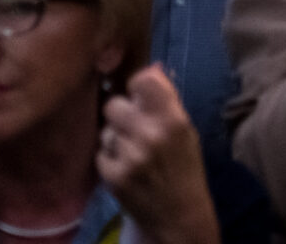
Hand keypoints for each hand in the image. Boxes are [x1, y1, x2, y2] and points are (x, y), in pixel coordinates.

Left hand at [97, 66, 219, 243]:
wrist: (179, 216)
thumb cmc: (184, 169)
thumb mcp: (185, 131)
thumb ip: (167, 100)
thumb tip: (152, 68)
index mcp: (173, 119)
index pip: (142, 80)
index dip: (137, 87)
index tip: (140, 97)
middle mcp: (150, 134)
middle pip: (114, 104)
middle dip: (121, 115)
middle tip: (133, 128)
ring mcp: (130, 156)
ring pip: (105, 131)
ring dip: (114, 139)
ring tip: (131, 152)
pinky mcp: (113, 176)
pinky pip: (100, 154)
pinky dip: (109, 160)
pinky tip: (125, 168)